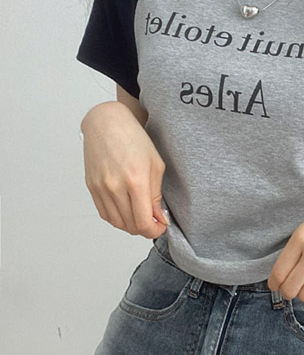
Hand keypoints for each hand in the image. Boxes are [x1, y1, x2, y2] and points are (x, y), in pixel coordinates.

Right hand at [81, 101, 169, 238]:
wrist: (107, 124)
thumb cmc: (135, 140)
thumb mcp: (156, 166)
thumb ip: (157, 196)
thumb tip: (159, 218)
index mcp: (135, 181)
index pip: (143, 222)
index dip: (154, 230)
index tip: (161, 226)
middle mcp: (115, 187)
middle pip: (130, 225)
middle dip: (145, 229)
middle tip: (154, 222)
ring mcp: (100, 188)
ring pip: (117, 222)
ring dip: (131, 225)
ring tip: (141, 216)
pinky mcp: (91, 187)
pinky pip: (104, 214)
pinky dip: (117, 219)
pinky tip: (127, 212)